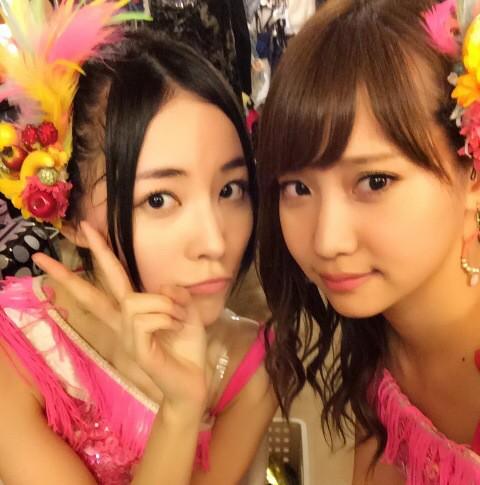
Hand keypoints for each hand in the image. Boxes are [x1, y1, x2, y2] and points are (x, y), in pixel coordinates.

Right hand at [33, 221, 207, 411]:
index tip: (87, 229)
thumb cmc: (187, 346)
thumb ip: (174, 294)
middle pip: (97, 291)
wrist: (192, 381)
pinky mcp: (134, 349)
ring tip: (178, 319)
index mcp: (134, 312)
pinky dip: (167, 318)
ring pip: (135, 301)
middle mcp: (124, 322)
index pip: (112, 281)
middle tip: (80, 230)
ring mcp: (126, 336)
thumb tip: (163, 287)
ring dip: (165, 305)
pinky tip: (175, 328)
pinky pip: (145, 320)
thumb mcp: (186, 312)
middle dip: (89, 260)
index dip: (101, 255)